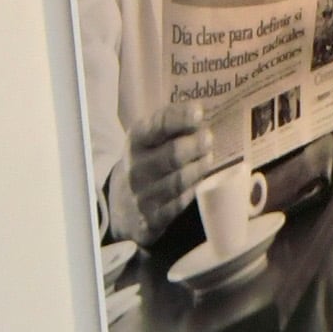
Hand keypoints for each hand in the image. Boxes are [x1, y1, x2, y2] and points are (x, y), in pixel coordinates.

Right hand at [128, 101, 214, 239]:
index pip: (158, 126)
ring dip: (198, 169)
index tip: (198, 112)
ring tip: (208, 160)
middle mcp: (136, 168)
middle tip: (209, 139)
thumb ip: (173, 124)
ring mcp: (142, 195)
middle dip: (194, 145)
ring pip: (177, 182)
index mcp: (136, 142)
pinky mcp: (151, 219)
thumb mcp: (151, 139)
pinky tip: (201, 184)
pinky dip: (192, 193)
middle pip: (171, 155)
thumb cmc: (148, 161)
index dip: (179, 118)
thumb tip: (201, 112)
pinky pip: (178, 205)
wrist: (123, 202)